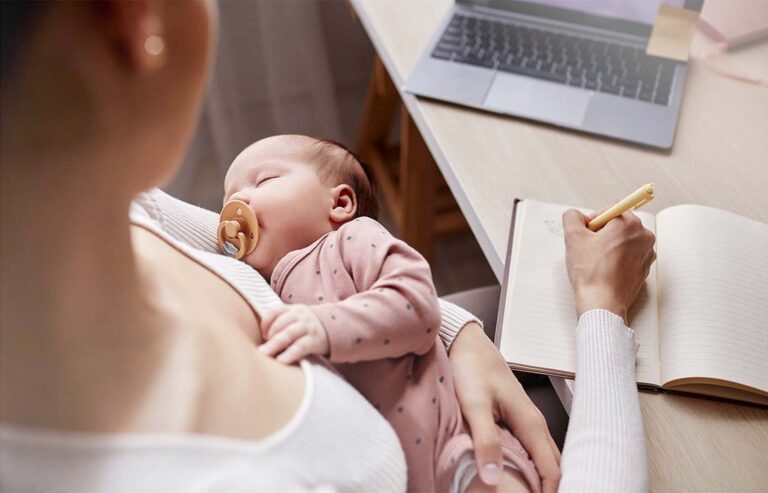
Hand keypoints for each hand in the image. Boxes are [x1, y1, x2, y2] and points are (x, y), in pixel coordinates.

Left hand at [258, 304, 328, 363]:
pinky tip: (281, 361)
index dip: (266, 322)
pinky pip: (301, 346)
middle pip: (282, 323)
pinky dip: (290, 353)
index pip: (275, 310)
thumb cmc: (306, 329)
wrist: (336, 329)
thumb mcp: (295, 321)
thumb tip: (257, 341)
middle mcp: (301, 316)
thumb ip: (279, 325)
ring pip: (290, 333)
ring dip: (276, 344)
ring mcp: (309, 327)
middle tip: (260, 350)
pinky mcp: (315, 340)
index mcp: (293, 310)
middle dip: (270, 336)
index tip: (262, 335)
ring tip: (265, 354)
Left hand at [449, 323, 560, 492]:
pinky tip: (517, 474)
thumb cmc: (470, 368)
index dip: (551, 492)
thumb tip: (493, 478)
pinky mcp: (515, 417)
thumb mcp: (474, 405)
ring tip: (529, 491)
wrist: (465, 342)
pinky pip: (531, 448)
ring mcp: (526, 419)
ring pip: (543, 456)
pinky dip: (530, 465)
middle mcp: (534, 422)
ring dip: (540, 476)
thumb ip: (485, 440)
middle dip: (550, 486)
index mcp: (530, 422)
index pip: (552, 468)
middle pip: (553, 464)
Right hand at [562, 209, 655, 322]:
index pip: (608, 211)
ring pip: (622, 241)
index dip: (592, 222)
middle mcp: (644, 236)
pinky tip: (604, 271)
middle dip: (601, 234)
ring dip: (608, 247)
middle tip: (588, 249)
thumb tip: (576, 216)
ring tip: (596, 262)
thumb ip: (572, 217)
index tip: (584, 236)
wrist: (602, 303)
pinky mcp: (645, 269)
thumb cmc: (590, 271)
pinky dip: (616, 260)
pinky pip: (628, 257)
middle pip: (617, 225)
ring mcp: (647, 254)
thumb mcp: (573, 236)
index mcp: (630, 223)